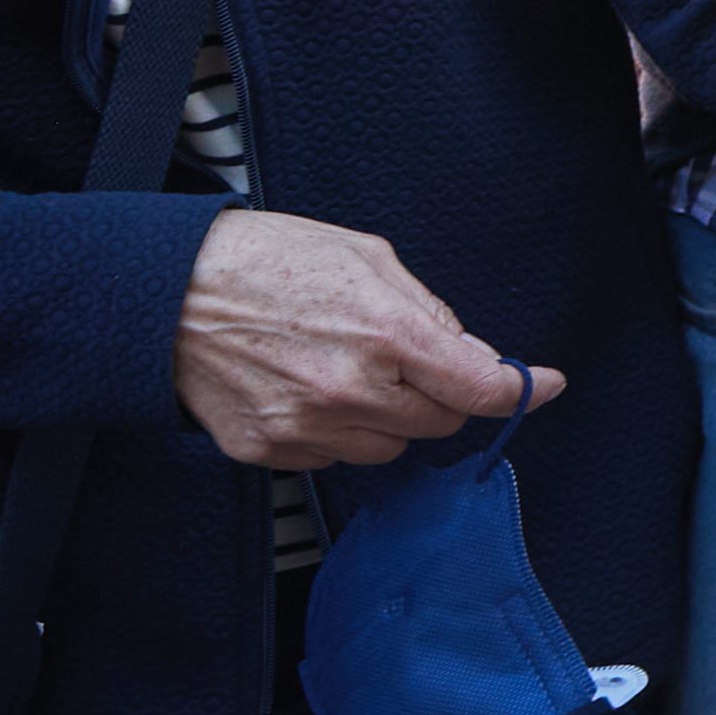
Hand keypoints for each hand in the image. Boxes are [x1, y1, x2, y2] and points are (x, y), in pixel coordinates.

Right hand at [171, 208, 554, 471]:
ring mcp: (307, 429)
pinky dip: (339, 430)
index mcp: (386, 332)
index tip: (545, 387)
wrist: (170, 294)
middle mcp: (351, 391)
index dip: (521, 390)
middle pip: (439, 422)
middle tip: (409, 356)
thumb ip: (427, 311)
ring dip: (390, 416)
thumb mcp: (368, 257)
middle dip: (441, 392)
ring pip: (389, 446)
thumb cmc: (270, 260)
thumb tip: (470, 354)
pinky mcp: (268, 453)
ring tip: (348, 366)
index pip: (477, 386)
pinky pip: (334, 457)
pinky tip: (310, 387)